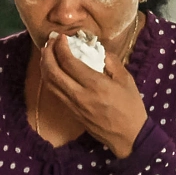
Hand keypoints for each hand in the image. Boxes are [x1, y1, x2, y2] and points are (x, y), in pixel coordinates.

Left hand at [36, 32, 147, 158]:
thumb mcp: (126, 80)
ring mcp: (73, 105)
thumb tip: (97, 49)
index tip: (61, 38)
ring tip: (47, 54)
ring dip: (45, 66)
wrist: (128, 136)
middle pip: (53, 72)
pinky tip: (52, 71)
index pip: (69, 62)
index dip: (61, 47)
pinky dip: (50, 79)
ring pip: (50, 83)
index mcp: (95, 84)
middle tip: (49, 43)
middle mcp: (80, 94)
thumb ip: (111, 61)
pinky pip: (55, 93)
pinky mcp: (71, 112)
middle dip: (47, 54)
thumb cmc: (130, 107)